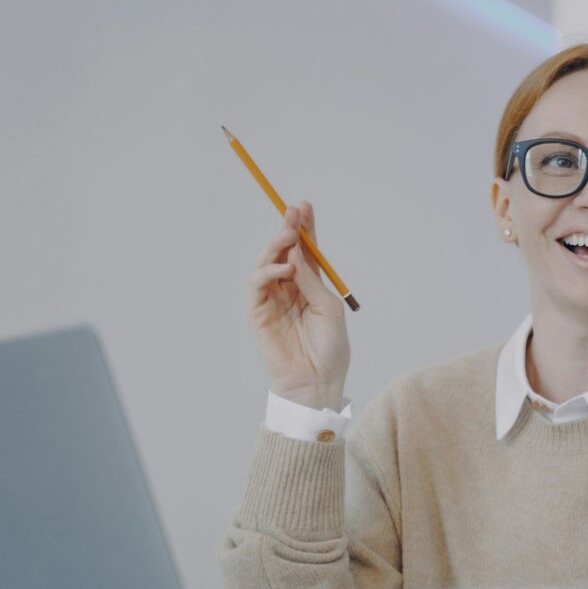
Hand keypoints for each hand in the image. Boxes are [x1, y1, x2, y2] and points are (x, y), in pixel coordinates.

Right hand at [247, 199, 350, 410]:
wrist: (317, 382)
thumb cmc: (330, 349)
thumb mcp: (328, 307)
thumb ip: (311, 279)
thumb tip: (296, 252)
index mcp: (311, 287)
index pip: (305, 252)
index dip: (303, 229)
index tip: (303, 206)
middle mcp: (290, 290)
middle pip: (284, 253)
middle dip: (287, 231)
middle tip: (292, 214)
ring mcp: (272, 301)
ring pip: (266, 264)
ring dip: (276, 248)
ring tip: (289, 239)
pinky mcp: (259, 314)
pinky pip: (256, 285)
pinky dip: (268, 272)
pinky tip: (284, 269)